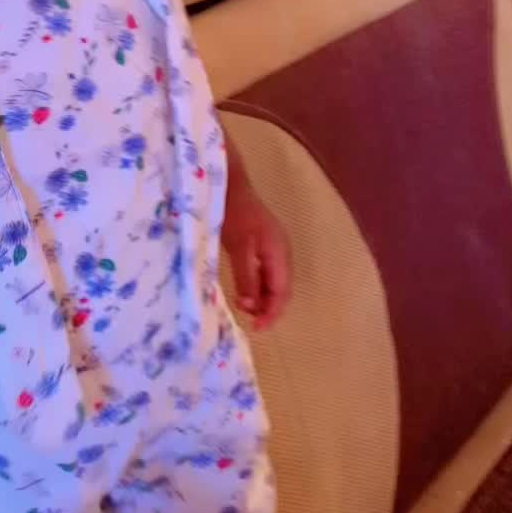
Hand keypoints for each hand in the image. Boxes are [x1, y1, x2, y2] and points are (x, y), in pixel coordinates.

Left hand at [222, 186, 291, 331]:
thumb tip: (251, 307)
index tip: (257, 328)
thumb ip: (246, 277)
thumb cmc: (234, 213)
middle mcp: (281, 252)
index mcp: (279, 252)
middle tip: (251, 323)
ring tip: (246, 309)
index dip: (272, 312)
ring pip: (274, 282)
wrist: (229, 184)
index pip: (282, 291)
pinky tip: (244, 292)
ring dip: (263, 298)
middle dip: (269, 308)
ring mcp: (273, 247)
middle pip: (282, 288)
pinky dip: (258, 286)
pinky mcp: (263, 243)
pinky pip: (266, 272)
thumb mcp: (239, 247)